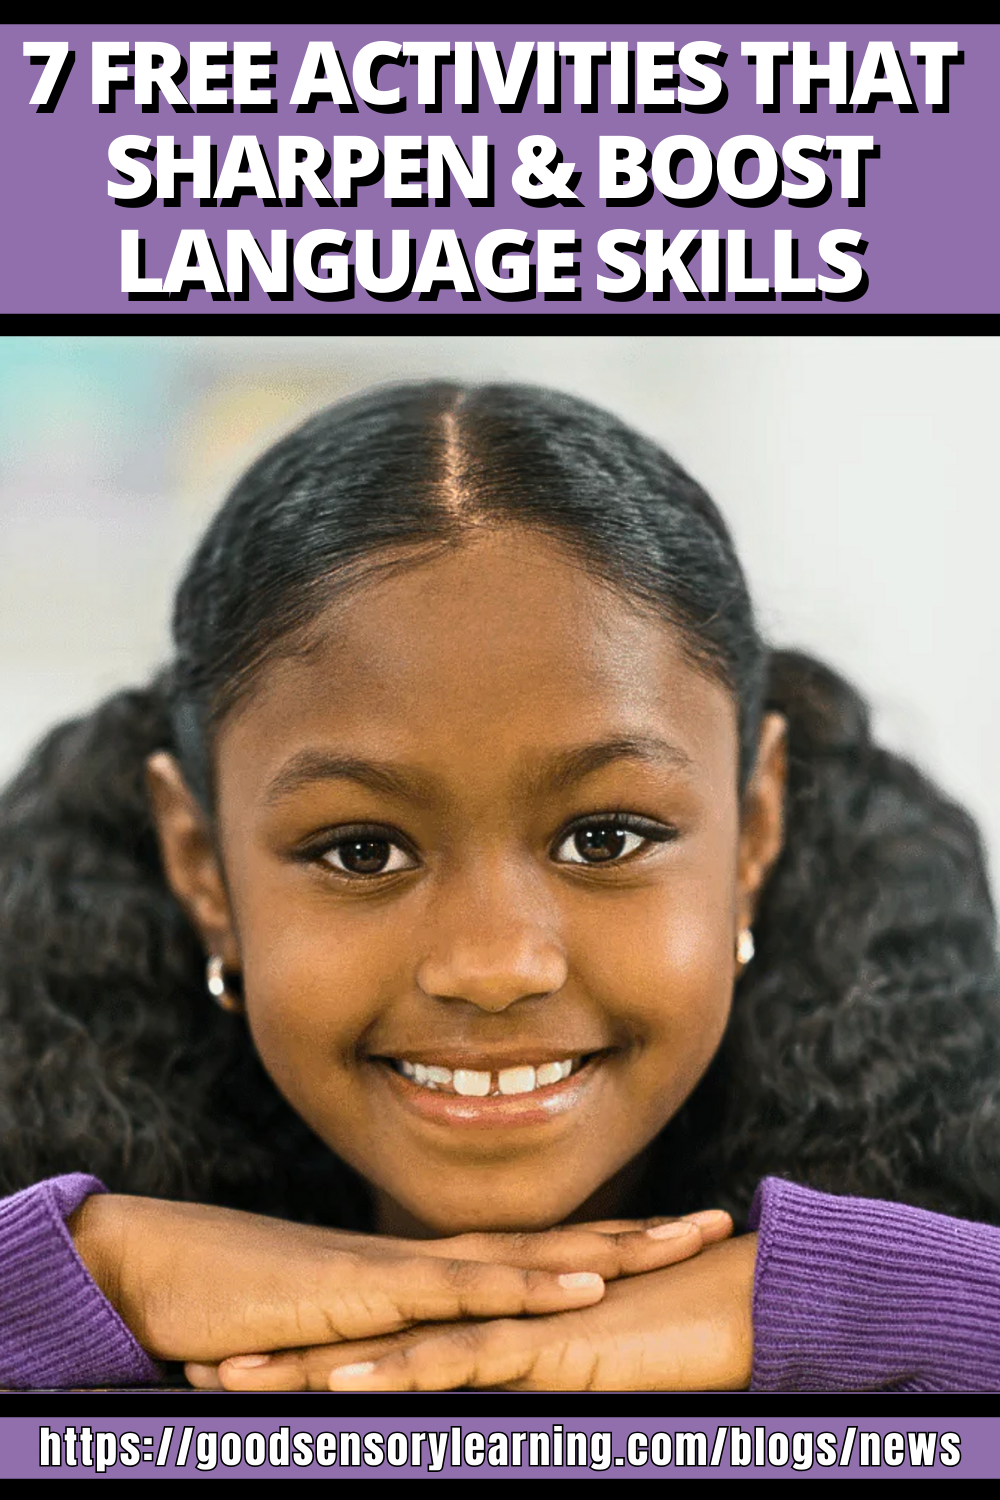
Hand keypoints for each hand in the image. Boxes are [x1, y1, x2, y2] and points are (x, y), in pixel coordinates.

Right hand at [67, 1194, 728, 1367]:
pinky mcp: (370, 1299)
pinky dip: (529, 1287)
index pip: (535, 1254)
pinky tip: (583, 1285)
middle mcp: (429, 1264)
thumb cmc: (238, 1311)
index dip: (608, 1242)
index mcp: (427, 1273)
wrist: (160, 1273)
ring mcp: (404, 1276)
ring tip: (683, 1241)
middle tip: (719, 1223)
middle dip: (640, 1236)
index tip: (675, 1237)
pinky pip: (462, 1293)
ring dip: (609, 1250)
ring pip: (527, 1259)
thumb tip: (427, 1369)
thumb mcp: (335, 1338)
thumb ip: (389, 1347)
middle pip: (554, 1246)